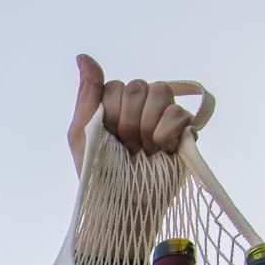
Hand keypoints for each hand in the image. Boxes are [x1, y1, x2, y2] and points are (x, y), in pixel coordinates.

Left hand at [67, 54, 197, 173]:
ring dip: (146, 127)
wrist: (121, 208)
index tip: (107, 139)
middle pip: (139, 87)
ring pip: (160, 91)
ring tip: (144, 150)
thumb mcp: (81, 133)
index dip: (110, 114)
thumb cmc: (97, 175)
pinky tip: (160, 152)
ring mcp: (164, 119)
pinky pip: (179, 113)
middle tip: (127, 148)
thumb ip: (87, 94)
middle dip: (127, 122)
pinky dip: (165, 135)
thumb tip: (83, 57)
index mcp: (117, 106)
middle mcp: (142, 108)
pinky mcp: (184, 132)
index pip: (115, 87)